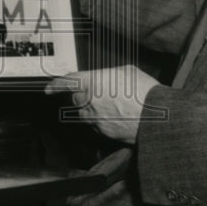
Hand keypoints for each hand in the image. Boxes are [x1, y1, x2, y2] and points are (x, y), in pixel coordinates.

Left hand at [45, 67, 159, 143]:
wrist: (157, 117)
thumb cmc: (145, 92)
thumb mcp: (127, 71)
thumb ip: (109, 74)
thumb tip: (106, 79)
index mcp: (92, 83)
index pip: (67, 83)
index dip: (56, 85)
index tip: (49, 89)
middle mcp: (89, 102)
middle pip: (76, 99)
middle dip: (83, 96)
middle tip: (100, 94)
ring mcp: (96, 120)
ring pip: (85, 115)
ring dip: (93, 110)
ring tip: (114, 105)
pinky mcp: (104, 134)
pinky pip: (96, 127)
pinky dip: (102, 122)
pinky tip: (118, 117)